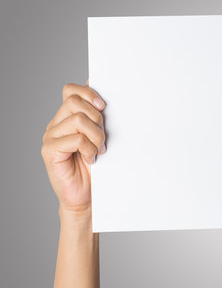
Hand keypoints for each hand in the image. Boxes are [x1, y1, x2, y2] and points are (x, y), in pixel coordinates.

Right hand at [41, 82, 105, 221]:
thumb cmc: (97, 168)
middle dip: (97, 117)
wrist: (88, 196)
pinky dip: (89, 148)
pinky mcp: (49, 150)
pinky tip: (92, 159)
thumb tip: (106, 94)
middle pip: (75, 102)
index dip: (88, 93)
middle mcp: (57, 124)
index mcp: (67, 117)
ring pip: (77, 119)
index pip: (71, 91)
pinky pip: (75, 139)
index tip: (104, 106)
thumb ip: (100, 118)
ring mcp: (51, 136)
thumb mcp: (102, 138)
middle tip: (103, 138)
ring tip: (100, 150)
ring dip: (96, 135)